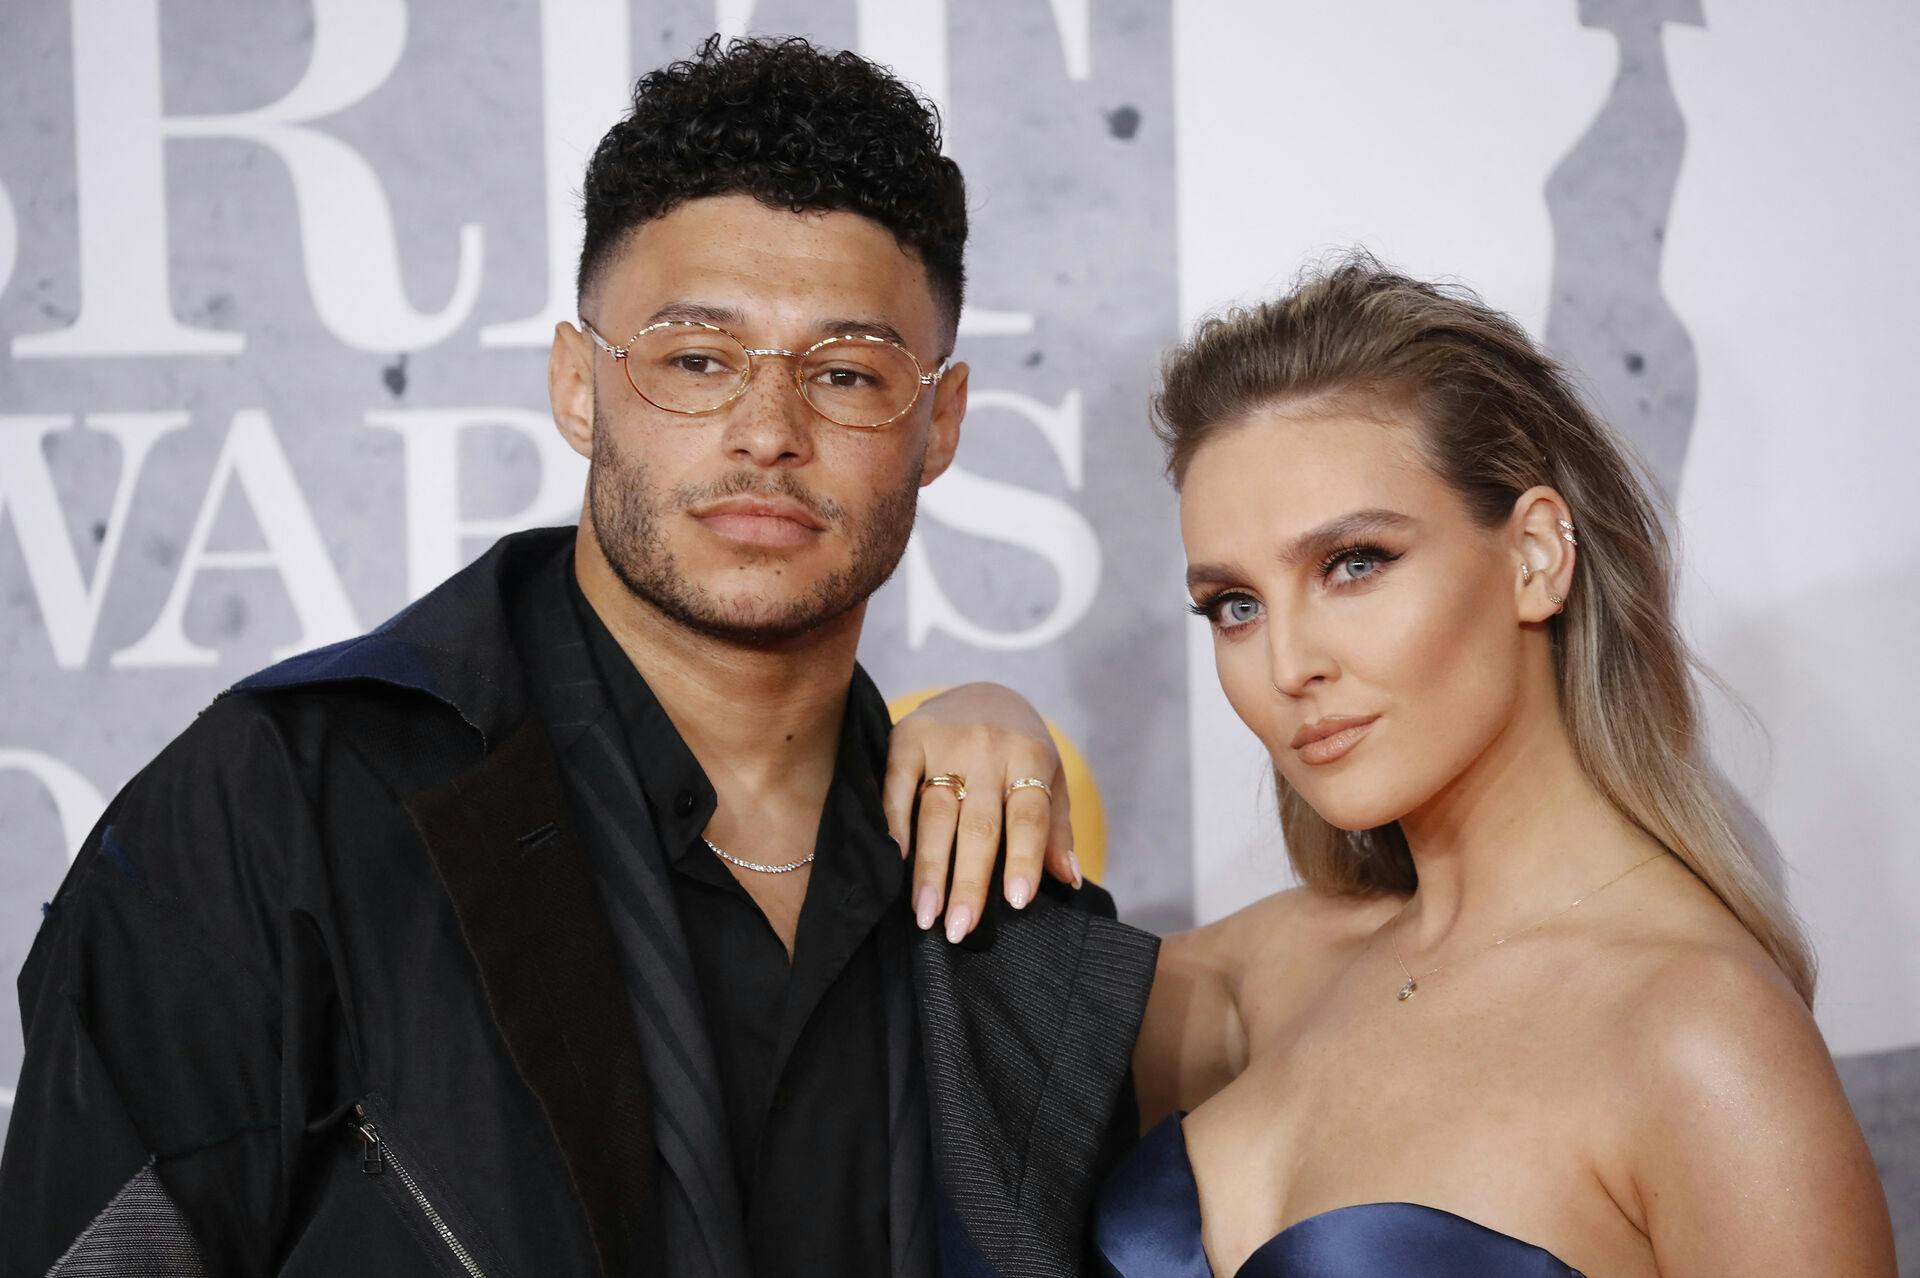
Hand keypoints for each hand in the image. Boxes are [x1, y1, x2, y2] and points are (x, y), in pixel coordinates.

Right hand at [883, 682, 1080, 941]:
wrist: (980, 690)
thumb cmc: (1020, 749)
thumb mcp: (1050, 779)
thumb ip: (1056, 829)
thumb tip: (1069, 879)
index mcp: (1030, 757)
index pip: (1029, 816)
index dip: (1024, 859)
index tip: (1017, 903)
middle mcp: (988, 748)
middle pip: (979, 824)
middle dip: (968, 881)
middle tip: (959, 930)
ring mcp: (945, 741)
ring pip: (936, 812)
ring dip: (929, 868)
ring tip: (925, 914)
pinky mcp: (907, 737)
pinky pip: (898, 786)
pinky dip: (895, 823)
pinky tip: (895, 861)